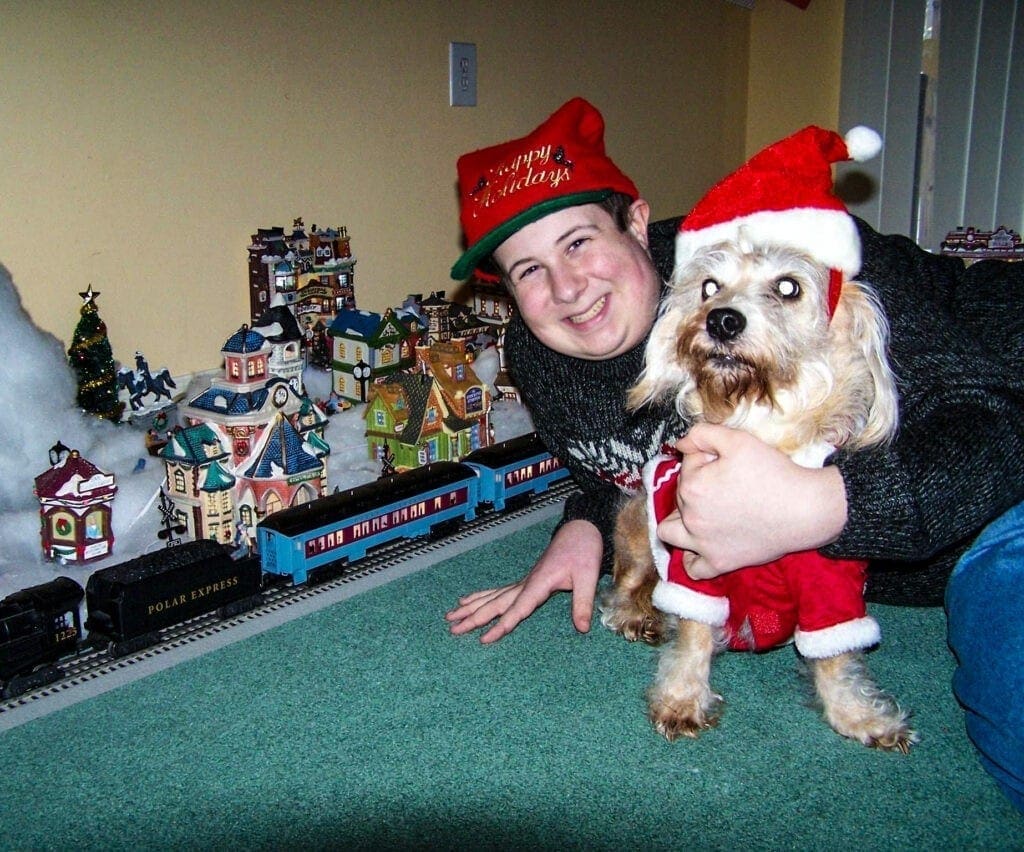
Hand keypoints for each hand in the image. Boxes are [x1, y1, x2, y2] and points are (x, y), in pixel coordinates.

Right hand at [445, 519, 602, 642]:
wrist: (579, 531)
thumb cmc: (583, 551)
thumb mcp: (588, 577)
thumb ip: (583, 603)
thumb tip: (582, 628)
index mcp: (539, 584)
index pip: (517, 610)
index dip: (501, 625)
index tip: (484, 639)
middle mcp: (526, 583)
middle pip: (495, 604)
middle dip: (474, 617)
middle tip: (453, 629)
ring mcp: (523, 581)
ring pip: (492, 597)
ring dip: (471, 607)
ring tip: (450, 616)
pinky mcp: (525, 581)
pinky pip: (498, 592)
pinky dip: (481, 597)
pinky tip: (466, 600)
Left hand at [657, 423, 847, 578]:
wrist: (805, 509)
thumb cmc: (773, 473)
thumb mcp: (738, 440)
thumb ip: (702, 434)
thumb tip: (679, 444)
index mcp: (692, 486)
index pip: (687, 465)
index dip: (706, 457)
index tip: (728, 462)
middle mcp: (691, 517)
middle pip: (681, 495)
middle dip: (697, 484)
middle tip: (727, 483)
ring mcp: (703, 544)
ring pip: (671, 532)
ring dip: (679, 520)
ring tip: (700, 512)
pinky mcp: (720, 563)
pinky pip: (693, 568)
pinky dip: (692, 558)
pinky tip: (700, 546)